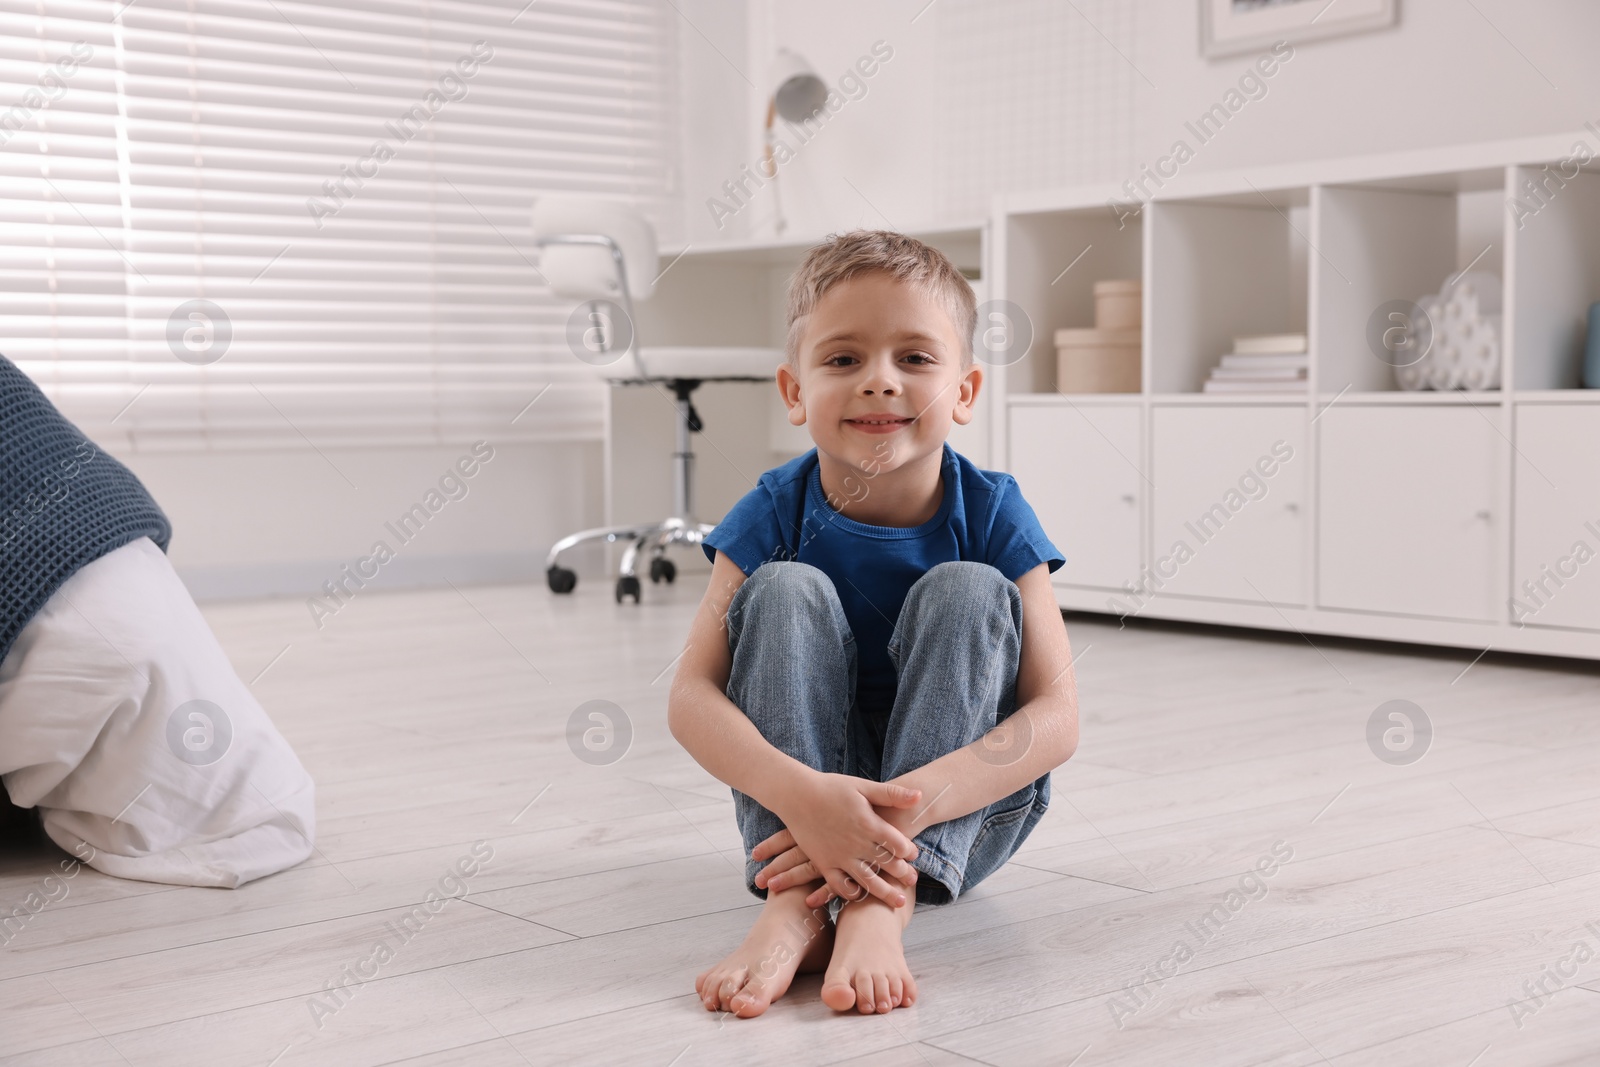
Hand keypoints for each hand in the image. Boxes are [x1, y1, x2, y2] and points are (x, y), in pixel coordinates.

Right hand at [772, 772, 922, 907]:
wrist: (796, 795)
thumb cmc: (831, 787)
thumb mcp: (863, 786)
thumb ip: (892, 794)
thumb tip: (920, 796)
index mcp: (869, 823)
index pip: (898, 844)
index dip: (909, 851)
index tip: (913, 855)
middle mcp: (856, 843)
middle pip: (887, 864)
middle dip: (903, 874)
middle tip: (913, 881)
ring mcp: (839, 856)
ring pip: (868, 880)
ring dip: (885, 892)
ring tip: (899, 902)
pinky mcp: (824, 863)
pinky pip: (840, 884)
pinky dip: (851, 893)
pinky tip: (860, 895)